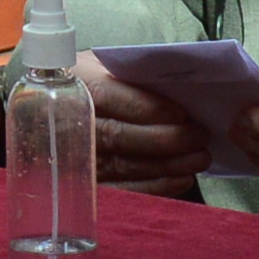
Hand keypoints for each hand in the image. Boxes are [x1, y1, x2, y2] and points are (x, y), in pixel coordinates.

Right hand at [77, 59, 214, 203]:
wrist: (59, 111)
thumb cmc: (91, 85)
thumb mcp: (102, 67)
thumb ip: (130, 74)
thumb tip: (175, 86)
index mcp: (73, 86)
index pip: (109, 97)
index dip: (147, 108)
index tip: (182, 114)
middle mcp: (68, 124)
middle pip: (117, 136)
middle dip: (165, 139)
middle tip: (198, 136)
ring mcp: (74, 158)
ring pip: (123, 165)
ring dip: (167, 164)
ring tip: (198, 157)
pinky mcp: (87, 184)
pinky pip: (122, 191)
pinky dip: (155, 187)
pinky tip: (180, 178)